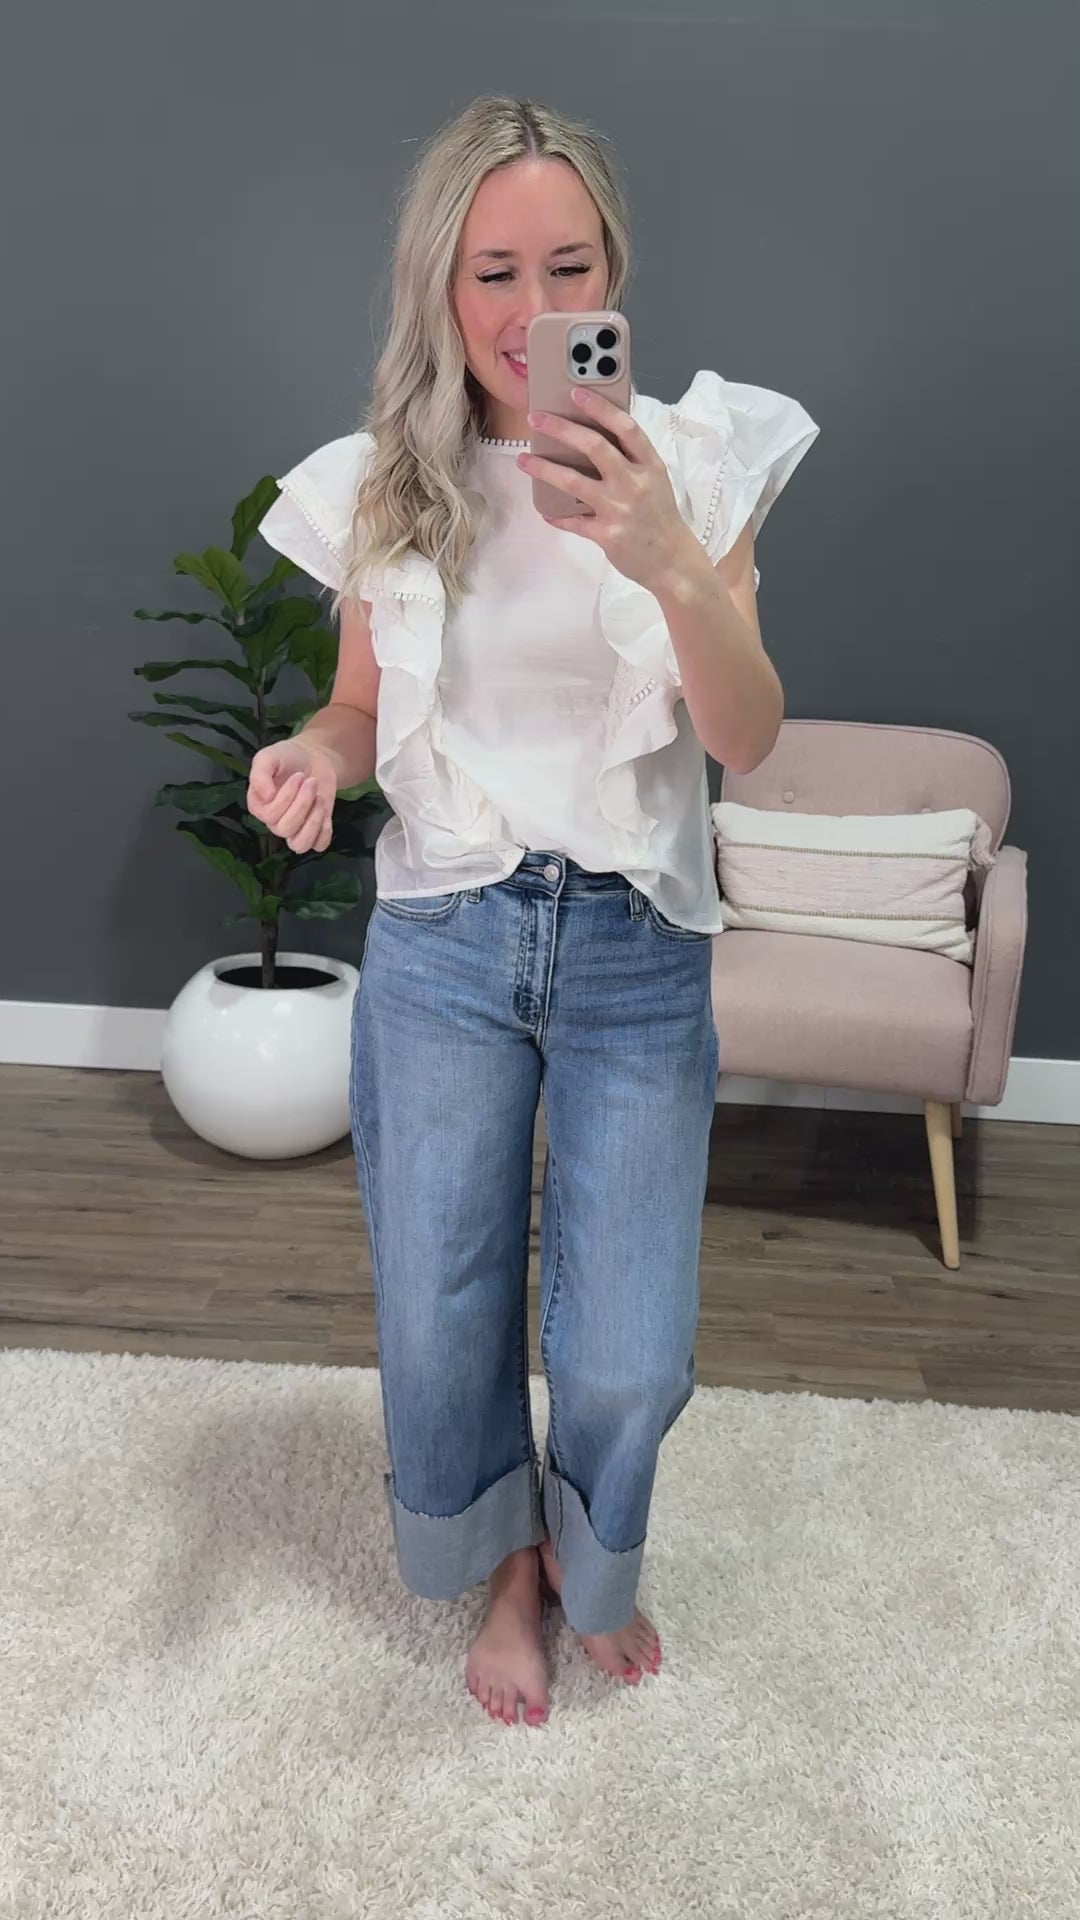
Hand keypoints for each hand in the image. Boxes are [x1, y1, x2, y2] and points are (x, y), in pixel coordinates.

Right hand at [246, 738, 336, 853]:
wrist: (313, 757)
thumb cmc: (287, 757)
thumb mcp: (268, 756)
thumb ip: (259, 773)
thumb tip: (266, 797)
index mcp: (259, 806)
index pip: (269, 815)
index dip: (286, 797)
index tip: (298, 776)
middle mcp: (274, 822)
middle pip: (285, 828)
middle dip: (302, 804)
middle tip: (311, 782)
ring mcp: (294, 829)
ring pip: (300, 844)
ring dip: (313, 822)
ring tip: (319, 799)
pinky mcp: (314, 830)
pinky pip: (318, 845)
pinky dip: (324, 832)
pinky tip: (324, 811)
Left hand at [517, 387, 697, 592]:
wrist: (673, 562)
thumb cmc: (660, 517)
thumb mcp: (656, 481)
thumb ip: (631, 459)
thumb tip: (593, 438)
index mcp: (649, 465)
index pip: (625, 427)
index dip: (599, 407)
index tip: (575, 393)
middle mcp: (634, 483)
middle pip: (594, 446)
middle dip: (561, 428)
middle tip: (536, 419)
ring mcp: (620, 509)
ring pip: (574, 482)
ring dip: (544, 468)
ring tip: (524, 459)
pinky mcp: (607, 535)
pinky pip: (574, 521)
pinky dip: (557, 516)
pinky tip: (546, 510)